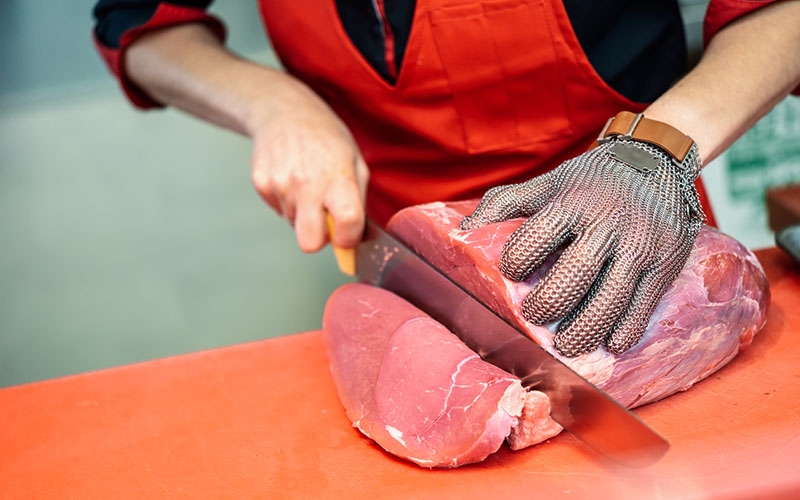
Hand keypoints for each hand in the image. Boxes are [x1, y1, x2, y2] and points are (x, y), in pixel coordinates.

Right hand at [248, 78, 368, 252]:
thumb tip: (355, 237)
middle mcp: (307, 183)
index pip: (347, 221)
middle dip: (319, 239)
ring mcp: (280, 184)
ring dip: (303, 213)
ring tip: (307, 183)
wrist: (283, 110)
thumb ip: (357, 200)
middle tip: (325, 219)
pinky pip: (279, 210)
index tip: (348, 235)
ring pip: (294, 225)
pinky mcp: (261, 184)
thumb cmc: (324, 136)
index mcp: (337, 176)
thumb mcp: (354, 160)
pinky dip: (287, 201)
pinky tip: (291, 178)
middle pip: (309, 243)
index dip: (349, 238)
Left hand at [461, 138, 702, 355]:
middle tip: (534, 317)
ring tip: (567, 345)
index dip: (518, 261)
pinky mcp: (666, 262)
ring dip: (585, 328)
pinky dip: (627, 327)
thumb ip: (504, 203)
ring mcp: (640, 245)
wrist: (657, 160)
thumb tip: (464, 230)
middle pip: (574, 275)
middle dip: (549, 303)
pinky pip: (645, 303)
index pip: (537, 237)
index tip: (512, 275)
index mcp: (571, 202)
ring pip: (611, 297)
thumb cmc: (590, 180)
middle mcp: (607, 223)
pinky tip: (611, 342)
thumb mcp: (548, 182)